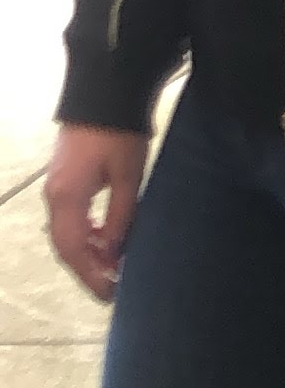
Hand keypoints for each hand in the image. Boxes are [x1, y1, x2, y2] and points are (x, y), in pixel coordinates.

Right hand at [45, 125, 147, 302]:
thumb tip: (114, 252)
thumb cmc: (119, 134)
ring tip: (113, 268)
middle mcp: (54, 196)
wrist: (105, 93)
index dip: (90, 275)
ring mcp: (56, 187)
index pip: (73, 249)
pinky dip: (86, 234)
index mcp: (66, 197)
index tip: (110, 294)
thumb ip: (120, 217)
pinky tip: (106, 240)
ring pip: (67, 233)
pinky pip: (70, 217)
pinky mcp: (64, 179)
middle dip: (88, 269)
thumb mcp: (127, 178)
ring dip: (87, 253)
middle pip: (66, 245)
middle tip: (113, 288)